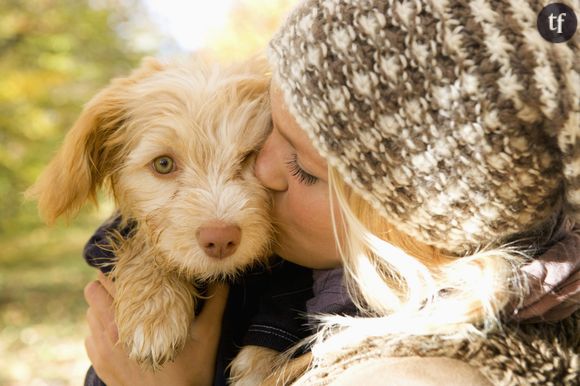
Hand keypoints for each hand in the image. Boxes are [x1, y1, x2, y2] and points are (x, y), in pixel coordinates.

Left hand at [84, 271, 228, 385]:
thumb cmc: (192, 370)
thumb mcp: (208, 334)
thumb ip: (214, 301)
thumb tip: (220, 277)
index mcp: (130, 319)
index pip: (107, 280)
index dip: (120, 267)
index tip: (136, 264)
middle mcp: (108, 332)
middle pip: (93, 291)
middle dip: (110, 282)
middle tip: (133, 281)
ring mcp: (100, 351)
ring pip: (90, 312)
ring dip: (105, 304)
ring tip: (128, 305)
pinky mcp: (99, 365)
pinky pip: (90, 335)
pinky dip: (101, 327)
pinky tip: (123, 329)